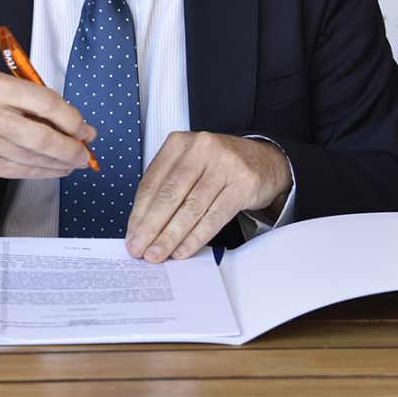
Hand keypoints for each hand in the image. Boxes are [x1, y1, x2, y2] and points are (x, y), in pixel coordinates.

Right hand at [0, 71, 96, 180]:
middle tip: (84, 151)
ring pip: (35, 159)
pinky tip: (55, 168)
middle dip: (71, 148)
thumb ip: (31, 99)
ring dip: (62, 163)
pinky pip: (22, 172)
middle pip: (42, 138)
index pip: (45, 103)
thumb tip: (72, 122)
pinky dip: (44, 171)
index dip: (71, 118)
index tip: (82, 126)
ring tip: (75, 160)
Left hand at [126, 132, 290, 262]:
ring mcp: (224, 165)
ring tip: (158, 253)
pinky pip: (215, 216)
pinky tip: (184, 249)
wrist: (265, 160)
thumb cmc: (219, 165)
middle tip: (139, 248)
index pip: (151, 182)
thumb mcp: (189, 165)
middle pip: (169, 195)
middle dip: (151, 227)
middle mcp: (200, 149)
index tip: (131, 234)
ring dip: (171, 236)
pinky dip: (196, 236)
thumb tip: (142, 224)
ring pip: (191, 208)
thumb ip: (166, 188)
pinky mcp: (243, 183)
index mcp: (178, 143)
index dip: (138, 213)